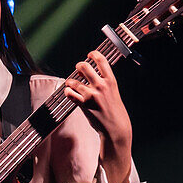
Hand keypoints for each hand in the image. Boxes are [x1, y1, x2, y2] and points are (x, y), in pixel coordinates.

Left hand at [63, 51, 132, 182]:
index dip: (93, 54)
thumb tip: (88, 73)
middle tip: (78, 70)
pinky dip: (67, 92)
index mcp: (111, 81)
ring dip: (70, 81)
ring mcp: (91, 95)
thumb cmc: (114, 110)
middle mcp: (101, 86)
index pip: (101, 60)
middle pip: (83, 66)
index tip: (89, 55)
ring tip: (72, 85)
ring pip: (73, 80)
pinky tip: (70, 94)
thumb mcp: (113, 92)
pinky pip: (69, 93)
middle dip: (78, 66)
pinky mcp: (83, 104)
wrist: (116, 127)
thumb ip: (103, 82)